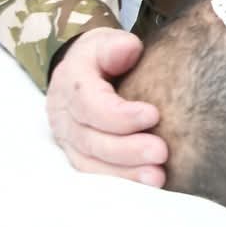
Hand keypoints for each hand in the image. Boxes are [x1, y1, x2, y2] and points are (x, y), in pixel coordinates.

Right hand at [45, 28, 166, 186]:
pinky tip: (145, 186)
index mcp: (71, 82)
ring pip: (91, 162)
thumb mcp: (108, 40)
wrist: (84, 71)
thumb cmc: (105, 55)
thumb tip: (127, 51)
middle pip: (91, 139)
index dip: (120, 115)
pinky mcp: (78, 154)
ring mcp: (68, 138)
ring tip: (157, 177)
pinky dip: (120, 181)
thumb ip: (116, 45)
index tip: (153, 115)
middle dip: (127, 150)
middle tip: (161, 153)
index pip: (90, 103)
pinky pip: (94, 173)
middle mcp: (64, 114)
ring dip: (125, 173)